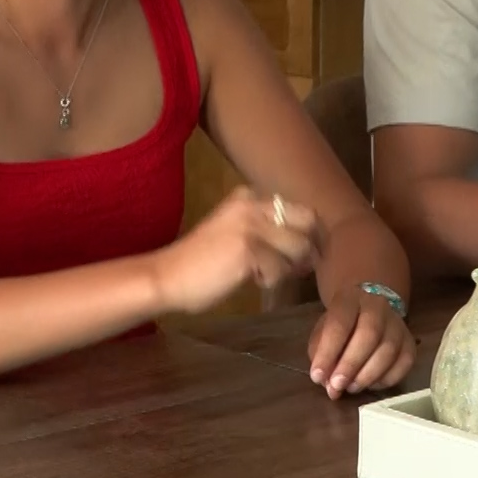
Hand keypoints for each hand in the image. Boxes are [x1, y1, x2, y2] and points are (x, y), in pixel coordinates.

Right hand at [151, 187, 320, 314]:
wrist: (168, 276)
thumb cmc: (201, 262)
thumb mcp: (236, 232)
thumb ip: (267, 231)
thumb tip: (309, 248)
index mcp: (249, 196)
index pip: (300, 209)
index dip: (304, 235)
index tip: (291, 255)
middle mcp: (253, 203)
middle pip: (308, 223)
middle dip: (304, 249)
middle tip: (288, 267)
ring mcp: (252, 225)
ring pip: (299, 250)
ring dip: (285, 268)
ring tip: (259, 274)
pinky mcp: (250, 250)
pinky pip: (281, 271)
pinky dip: (269, 281)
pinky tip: (247, 279)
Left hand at [308, 285, 416, 399]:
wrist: (368, 310)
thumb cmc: (341, 325)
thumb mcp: (322, 332)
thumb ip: (320, 355)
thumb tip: (328, 384)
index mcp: (349, 298)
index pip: (340, 323)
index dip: (328, 352)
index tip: (317, 376)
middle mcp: (377, 306)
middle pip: (369, 334)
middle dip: (351, 364)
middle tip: (337, 385)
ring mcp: (398, 323)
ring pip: (389, 350)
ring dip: (368, 375)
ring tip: (351, 388)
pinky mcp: (410, 341)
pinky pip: (404, 363)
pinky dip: (387, 379)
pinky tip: (370, 385)